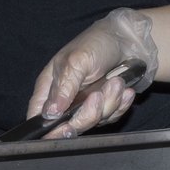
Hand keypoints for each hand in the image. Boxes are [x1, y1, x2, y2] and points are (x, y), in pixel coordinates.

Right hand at [25, 8, 160, 138]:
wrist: (131, 40)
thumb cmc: (98, 42)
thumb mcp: (78, 60)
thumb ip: (64, 87)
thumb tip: (50, 113)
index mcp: (49, 86)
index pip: (38, 117)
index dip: (48, 129)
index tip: (67, 128)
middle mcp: (65, 100)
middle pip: (68, 126)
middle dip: (88, 113)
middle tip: (98, 94)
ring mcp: (85, 106)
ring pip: (94, 122)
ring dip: (109, 103)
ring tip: (116, 82)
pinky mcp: (105, 108)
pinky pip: (111, 118)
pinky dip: (121, 104)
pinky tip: (124, 88)